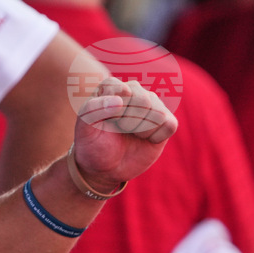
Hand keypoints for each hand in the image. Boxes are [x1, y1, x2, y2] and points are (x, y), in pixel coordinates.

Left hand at [72, 77, 177, 192]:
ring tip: (130, 133)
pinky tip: (145, 139)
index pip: (122, 90)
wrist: (104, 166)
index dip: (115, 112)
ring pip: (158, 113)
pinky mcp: (166, 120)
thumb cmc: (92, 143)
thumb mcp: (84, 128)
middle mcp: (133, 90)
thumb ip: (93, 109)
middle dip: (129, 122)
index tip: (106, 121)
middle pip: (144, 101)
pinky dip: (156, 137)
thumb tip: (118, 101)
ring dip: (142, 130)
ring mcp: (152, 104)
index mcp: (111, 86)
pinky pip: (169, 125)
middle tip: (119, 129)